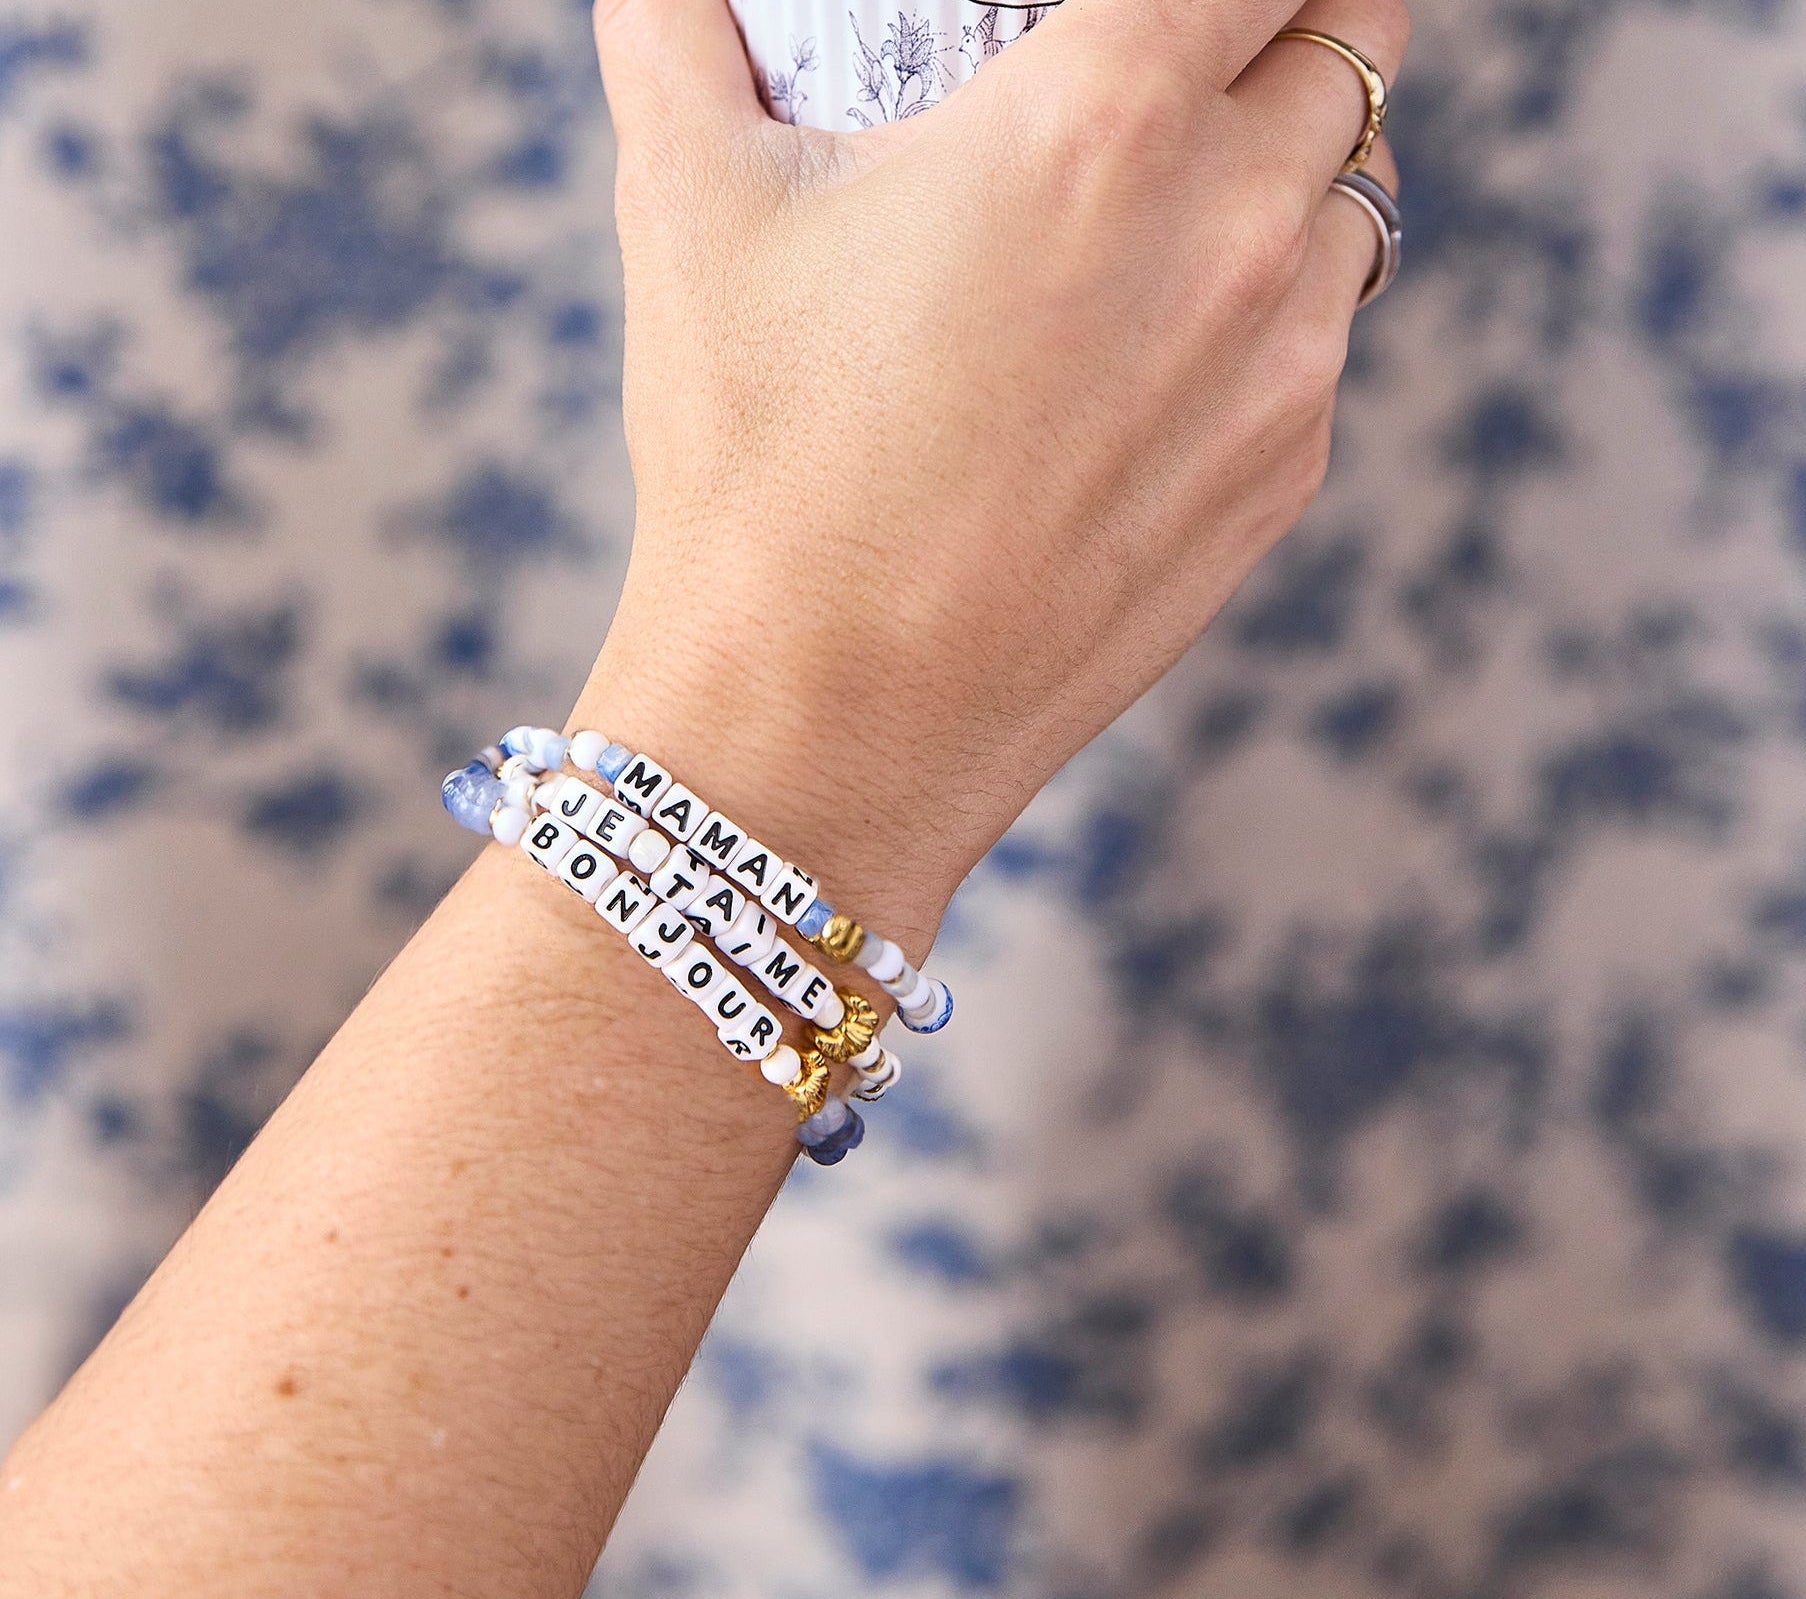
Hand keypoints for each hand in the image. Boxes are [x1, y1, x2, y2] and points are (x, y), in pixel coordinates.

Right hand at [581, 0, 1405, 940]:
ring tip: (1180, 201)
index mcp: (1102, 117)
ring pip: (1354, 194)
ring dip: (1294, 161)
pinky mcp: (1282, 480)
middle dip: (1289, 14)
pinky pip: (1324, 340)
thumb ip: (676, 26)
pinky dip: (1273, 309)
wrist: (821, 723)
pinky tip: (1156, 357)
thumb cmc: (753, 464)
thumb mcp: (683, 204)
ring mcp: (1280, 367)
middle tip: (1207, 38)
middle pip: (1356, 32)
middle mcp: (1231, 228)